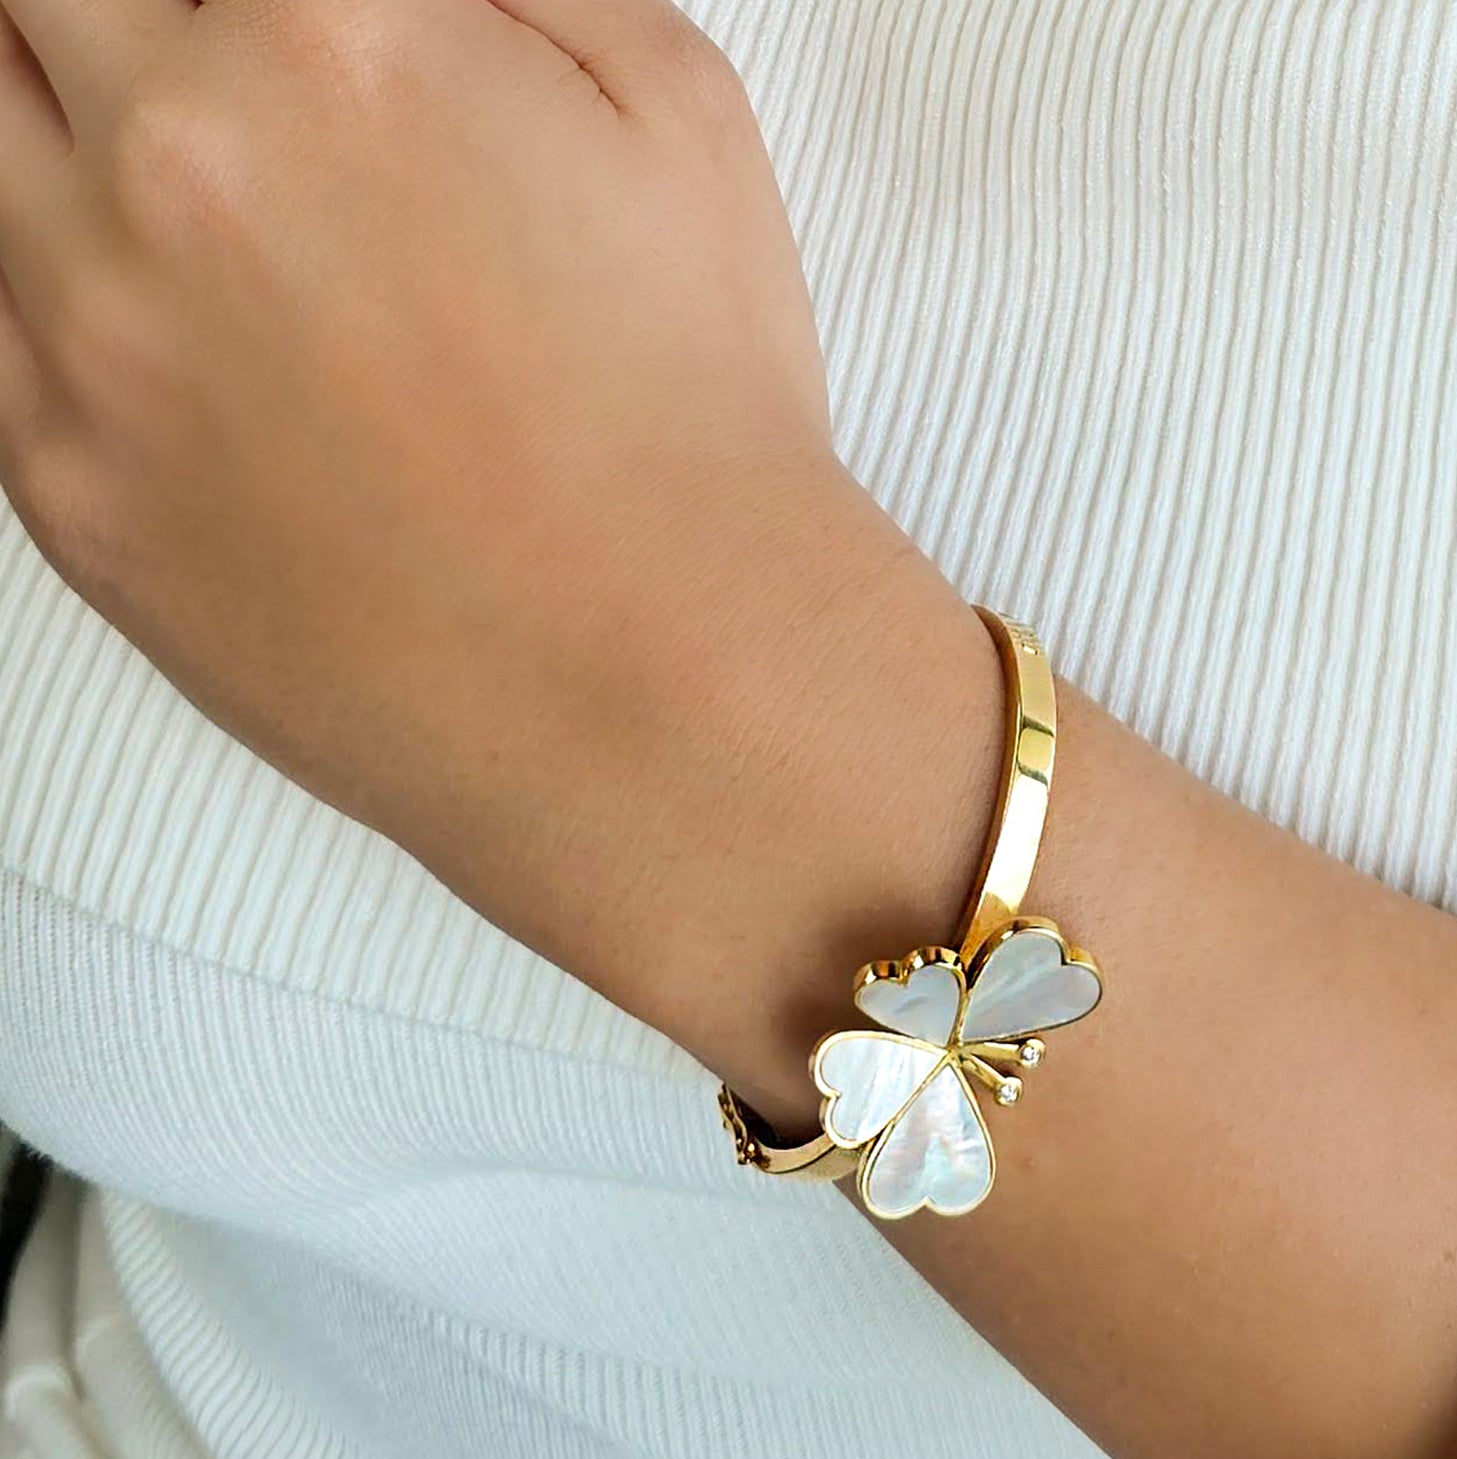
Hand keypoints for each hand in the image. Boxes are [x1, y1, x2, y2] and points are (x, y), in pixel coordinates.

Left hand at [0, 0, 878, 867]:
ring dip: (62, 143)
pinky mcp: (70, 493)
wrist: (669, 693)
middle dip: (122, 32)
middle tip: (203, 93)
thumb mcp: (681, 115)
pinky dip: (43, 304)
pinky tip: (160, 341)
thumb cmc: (694, 443)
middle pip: (37, 2)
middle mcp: (180, 165)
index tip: (282, 48)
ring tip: (189, 218)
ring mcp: (97, 335)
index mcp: (329, 36)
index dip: (253, 10)